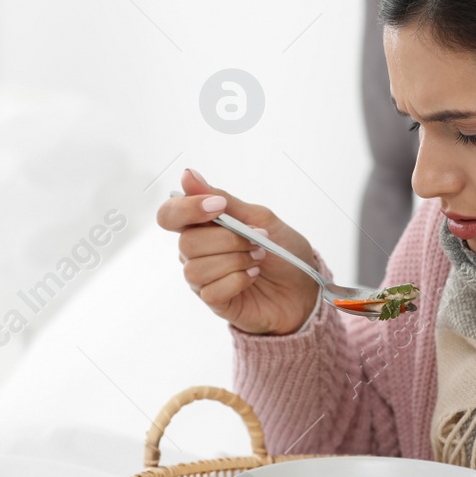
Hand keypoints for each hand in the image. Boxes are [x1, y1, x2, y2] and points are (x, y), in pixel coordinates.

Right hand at [155, 168, 320, 334]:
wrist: (305, 288)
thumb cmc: (284, 252)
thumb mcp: (260, 218)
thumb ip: (225, 200)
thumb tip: (189, 175)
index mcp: (204, 226)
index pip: (170, 214)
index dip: (186, 209)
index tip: (219, 206)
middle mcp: (197, 252)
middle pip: (187, 243)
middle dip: (228, 240)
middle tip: (256, 241)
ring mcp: (204, 278)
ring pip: (196, 268)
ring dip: (235, 261)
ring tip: (257, 259)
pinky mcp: (214, 301)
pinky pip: (211, 291)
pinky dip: (239, 280)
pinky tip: (252, 276)